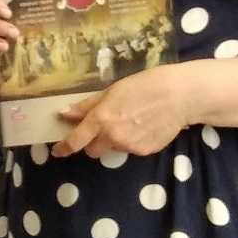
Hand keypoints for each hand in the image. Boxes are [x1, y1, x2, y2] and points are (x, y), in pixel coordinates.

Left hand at [52, 68, 190, 158]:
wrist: (179, 95)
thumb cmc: (144, 86)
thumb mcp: (111, 91)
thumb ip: (87, 106)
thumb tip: (65, 114)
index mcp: (101, 119)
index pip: (76, 141)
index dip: (64, 148)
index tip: (57, 151)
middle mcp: (113, 136)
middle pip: (92, 151)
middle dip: (93, 142)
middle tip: (104, 127)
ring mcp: (130, 147)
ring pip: (113, 149)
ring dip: (114, 140)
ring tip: (131, 121)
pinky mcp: (145, 152)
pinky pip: (131, 150)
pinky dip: (132, 141)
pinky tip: (144, 126)